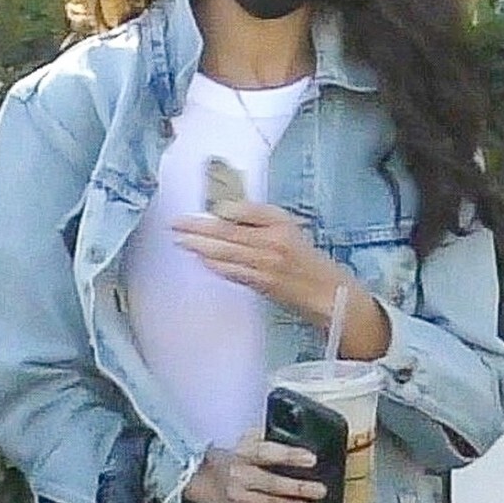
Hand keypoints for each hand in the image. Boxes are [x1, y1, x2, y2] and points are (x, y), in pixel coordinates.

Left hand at [172, 201, 339, 322]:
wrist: (328, 291)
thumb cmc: (305, 258)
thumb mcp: (287, 226)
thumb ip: (256, 217)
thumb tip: (224, 212)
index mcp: (278, 223)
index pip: (241, 212)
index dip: (215, 211)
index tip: (194, 211)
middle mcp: (272, 242)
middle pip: (228, 232)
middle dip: (198, 229)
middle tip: (175, 225)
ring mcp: (266, 265)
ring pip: (227, 253)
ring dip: (201, 247)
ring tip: (180, 241)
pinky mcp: (263, 284)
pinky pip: (235, 272)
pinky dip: (216, 265)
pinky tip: (201, 260)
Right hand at [183, 431, 326, 502]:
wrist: (190, 474)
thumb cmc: (219, 452)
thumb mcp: (237, 438)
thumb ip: (258, 437)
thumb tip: (284, 430)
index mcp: (239, 450)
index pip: (267, 452)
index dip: (289, 455)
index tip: (310, 458)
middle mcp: (237, 473)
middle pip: (270, 482)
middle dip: (296, 487)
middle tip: (319, 489)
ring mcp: (236, 492)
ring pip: (267, 501)